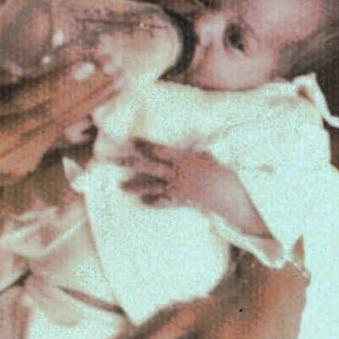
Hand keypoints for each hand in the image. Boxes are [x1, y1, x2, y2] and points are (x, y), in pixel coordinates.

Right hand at [0, 53, 119, 192]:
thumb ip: (4, 62)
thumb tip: (47, 31)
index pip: (22, 99)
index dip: (56, 83)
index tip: (88, 63)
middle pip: (48, 115)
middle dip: (87, 90)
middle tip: (116, 66)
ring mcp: (8, 162)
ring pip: (57, 129)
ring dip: (92, 104)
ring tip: (119, 81)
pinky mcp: (20, 172)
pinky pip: (54, 141)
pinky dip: (79, 119)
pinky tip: (100, 102)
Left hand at [117, 139, 267, 234]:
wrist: (226, 194)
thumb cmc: (220, 170)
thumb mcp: (208, 154)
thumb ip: (198, 145)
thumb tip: (197, 136)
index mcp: (181, 158)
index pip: (158, 150)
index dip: (144, 145)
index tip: (131, 141)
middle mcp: (174, 173)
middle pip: (147, 167)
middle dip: (130, 163)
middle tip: (113, 161)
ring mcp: (175, 188)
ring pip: (151, 186)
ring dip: (135, 186)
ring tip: (120, 186)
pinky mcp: (179, 200)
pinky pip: (163, 202)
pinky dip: (153, 202)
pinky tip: (143, 202)